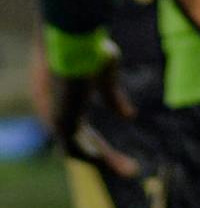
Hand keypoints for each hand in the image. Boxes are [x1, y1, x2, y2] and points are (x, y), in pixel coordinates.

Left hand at [50, 54, 138, 176]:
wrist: (76, 38)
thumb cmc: (91, 50)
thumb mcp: (108, 76)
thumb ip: (113, 98)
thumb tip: (129, 117)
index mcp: (68, 105)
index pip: (86, 134)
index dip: (104, 147)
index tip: (127, 159)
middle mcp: (60, 116)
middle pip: (84, 146)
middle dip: (108, 159)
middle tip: (133, 170)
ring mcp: (57, 119)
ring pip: (79, 150)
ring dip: (104, 160)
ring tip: (127, 168)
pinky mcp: (59, 119)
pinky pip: (73, 148)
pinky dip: (91, 155)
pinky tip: (108, 158)